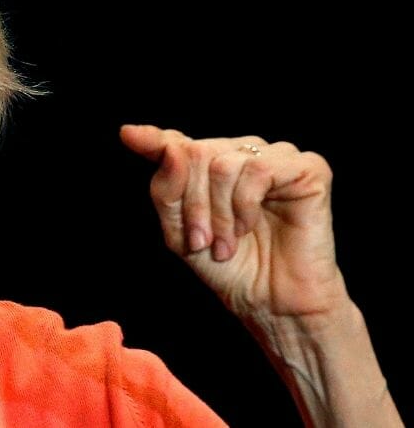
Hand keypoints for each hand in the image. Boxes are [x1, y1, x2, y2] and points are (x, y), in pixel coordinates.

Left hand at [120, 124, 349, 322]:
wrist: (269, 300)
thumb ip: (167, 189)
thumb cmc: (227, 265)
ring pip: (225, 162)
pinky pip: (259, 169)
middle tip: (200, 240)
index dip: (151, 139)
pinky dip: (246, 204)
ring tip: (226, 242)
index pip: (175, 143)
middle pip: (196, 154)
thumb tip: (172, 149)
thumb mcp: (178, 230)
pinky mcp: (307, 169)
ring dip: (218, 211)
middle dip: (192, 203)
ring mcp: (276, 157)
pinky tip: (249, 227)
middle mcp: (242, 153)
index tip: (128, 135)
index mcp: (211, 166)